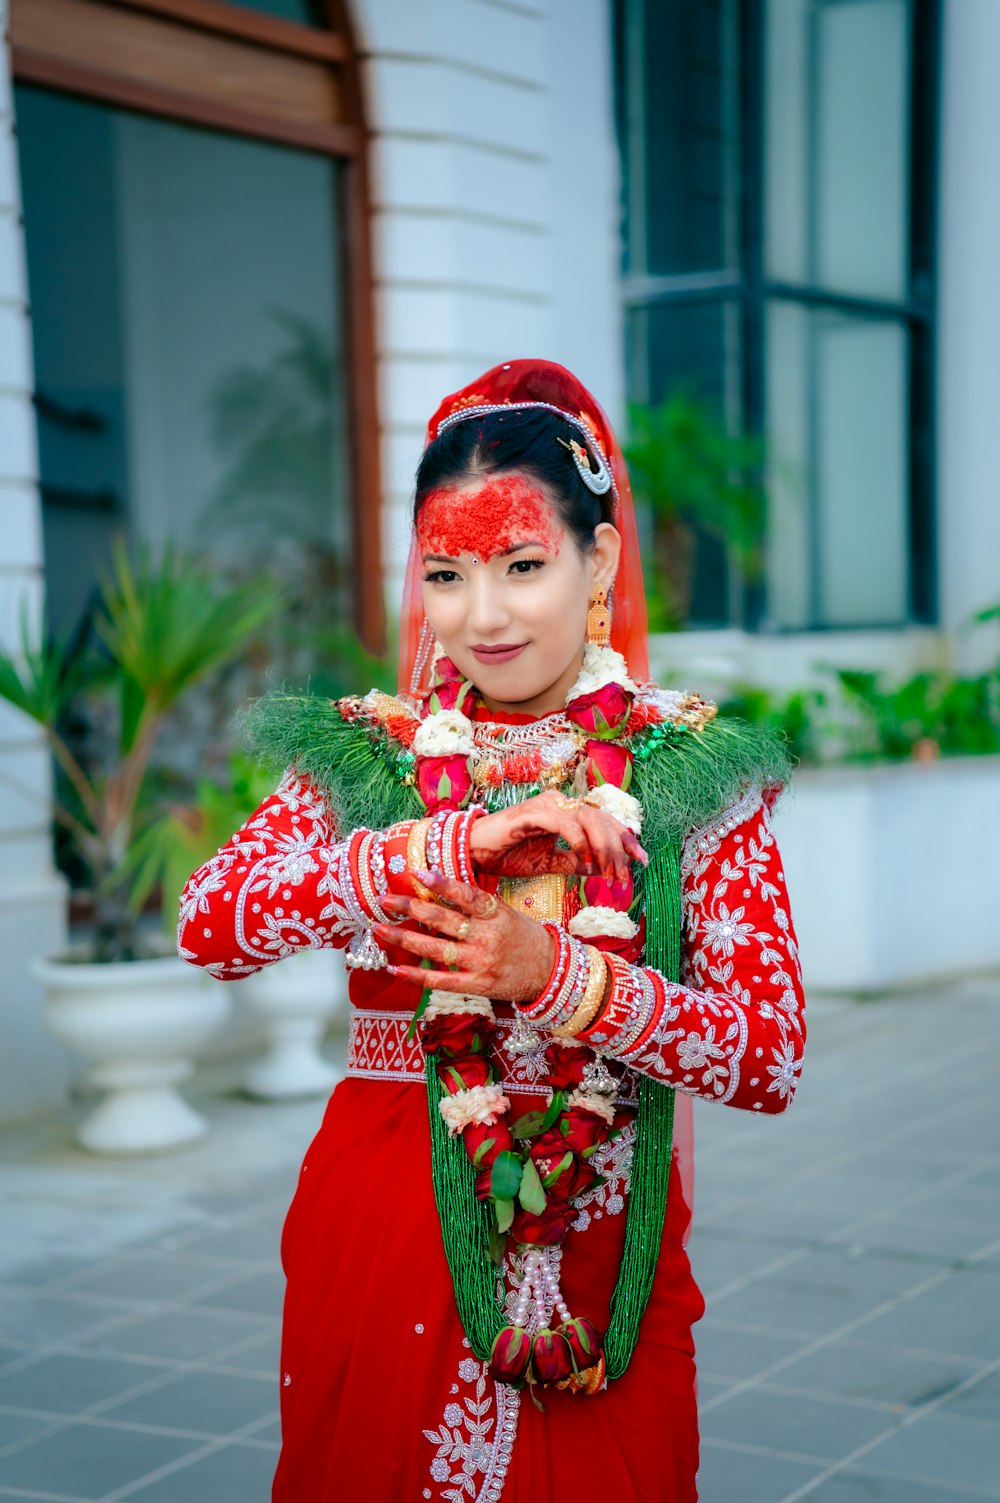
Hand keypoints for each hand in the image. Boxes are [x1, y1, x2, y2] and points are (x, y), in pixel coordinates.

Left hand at [373, 871, 555, 1001]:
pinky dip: (416, 975)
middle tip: (386, 899)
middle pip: (443, 920)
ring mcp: (481, 962)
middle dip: (411, 908)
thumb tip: (439, 889)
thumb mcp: (506, 913)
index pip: (466, 895)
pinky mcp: (477, 984)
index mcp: (496, 914)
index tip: (418, 873)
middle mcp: (487, 937)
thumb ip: (476, 905)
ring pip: (435, 949)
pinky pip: (441, 980)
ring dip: (404, 938)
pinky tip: (395, 967)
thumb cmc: (524, 937)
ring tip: (380, 928)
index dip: (442, 884)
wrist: (550, 971)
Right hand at [469, 790, 646, 884]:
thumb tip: (602, 869)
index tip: (642, 860)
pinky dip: (580, 842)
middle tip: (626, 875)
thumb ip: (575, 862)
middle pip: (603, 818)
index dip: (626, 839)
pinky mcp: (535, 811)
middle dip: (620, 847)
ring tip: (610, 872)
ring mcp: (548, 804)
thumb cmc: (508, 854)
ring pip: (589, 819)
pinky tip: (585, 860)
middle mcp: (560, 803)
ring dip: (604, 847)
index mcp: (566, 813)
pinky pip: (566, 824)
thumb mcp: (549, 863)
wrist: (475, 852)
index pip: (604, 821)